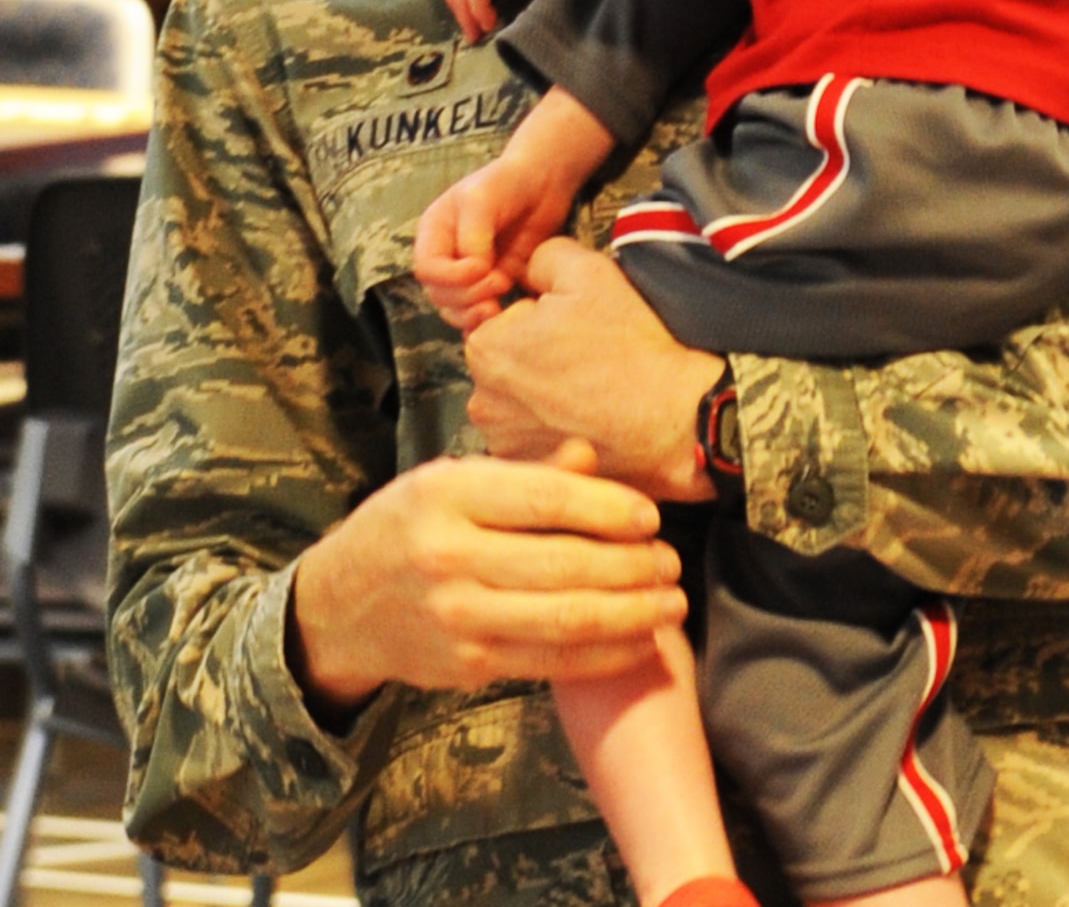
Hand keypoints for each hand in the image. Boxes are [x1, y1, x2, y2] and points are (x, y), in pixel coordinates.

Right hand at [288, 440, 685, 716]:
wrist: (340, 605)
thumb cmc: (409, 526)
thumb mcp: (450, 480)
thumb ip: (524, 474)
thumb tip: (590, 458)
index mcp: (447, 495)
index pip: (545, 499)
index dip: (608, 508)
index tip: (649, 515)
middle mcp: (449, 556)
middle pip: (564, 564)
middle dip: (632, 565)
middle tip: (671, 561)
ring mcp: (458, 618)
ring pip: (565, 618)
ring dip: (631, 613)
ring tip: (671, 601)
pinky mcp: (468, 666)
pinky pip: (551, 661)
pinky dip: (604, 654)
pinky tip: (638, 640)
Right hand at [415, 91, 617, 332]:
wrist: (543, 183)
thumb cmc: (507, 182)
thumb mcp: (483, 198)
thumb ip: (473, 234)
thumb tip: (475, 270)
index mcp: (434, 233)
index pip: (426, 268)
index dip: (450, 276)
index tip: (482, 267)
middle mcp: (446, 256)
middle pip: (439, 294)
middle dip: (467, 296)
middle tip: (501, 282)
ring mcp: (468, 273)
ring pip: (455, 309)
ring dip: (473, 314)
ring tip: (500, 306)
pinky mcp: (492, 284)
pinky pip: (477, 314)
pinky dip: (483, 323)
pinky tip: (501, 319)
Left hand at [465, 238, 724, 502]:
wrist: (679, 420)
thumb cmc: (634, 348)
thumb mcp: (590, 273)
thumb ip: (543, 257)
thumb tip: (528, 271)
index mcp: (486, 349)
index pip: (505, 320)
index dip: (544, 319)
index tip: (577, 329)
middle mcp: (483, 402)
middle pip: (509, 364)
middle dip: (540, 357)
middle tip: (590, 359)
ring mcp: (506, 445)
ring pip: (521, 403)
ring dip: (547, 396)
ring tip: (594, 392)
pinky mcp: (533, 472)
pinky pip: (536, 439)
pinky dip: (558, 430)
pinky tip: (592, 421)